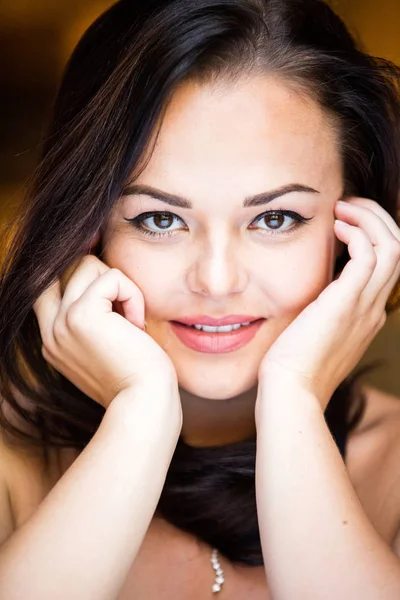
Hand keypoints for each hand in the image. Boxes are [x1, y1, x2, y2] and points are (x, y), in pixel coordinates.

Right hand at [33, 255, 178, 408]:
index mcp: (54, 341)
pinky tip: (138, 326)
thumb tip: (107, 282)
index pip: (51, 287)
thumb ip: (97, 321)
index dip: (81, 277)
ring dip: (121, 287)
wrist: (145, 402)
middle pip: (70, 270)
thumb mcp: (108, 348)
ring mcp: (62, 322)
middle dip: (104, 279)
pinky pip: (112, 277)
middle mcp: (51, 331)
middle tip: (127, 313)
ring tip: (132, 322)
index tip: (114, 287)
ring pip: (88, 265)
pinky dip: (133, 294)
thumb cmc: (138, 379)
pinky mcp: (82, 314)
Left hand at [258, 198, 399, 409]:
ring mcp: (365, 307)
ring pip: (393, 247)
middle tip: (348, 206)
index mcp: (367, 315)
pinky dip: (358, 233)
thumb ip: (320, 309)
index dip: (373, 236)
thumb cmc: (292, 365)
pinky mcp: (347, 304)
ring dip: (370, 219)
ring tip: (342, 209)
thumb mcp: (313, 331)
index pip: (387, 265)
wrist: (290, 392)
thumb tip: (309, 289)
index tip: (345, 222)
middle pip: (398, 249)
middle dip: (377, 219)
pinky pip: (370, 256)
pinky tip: (335, 228)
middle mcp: (373, 309)